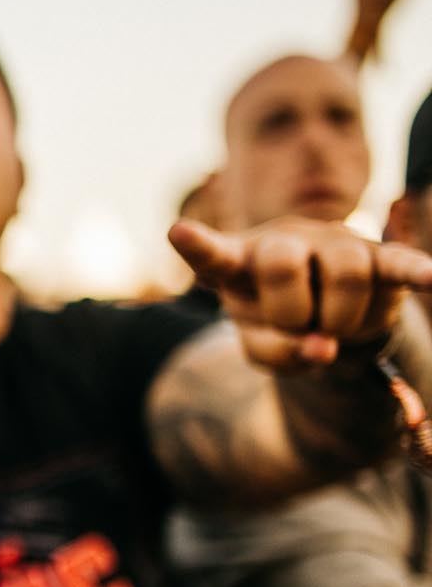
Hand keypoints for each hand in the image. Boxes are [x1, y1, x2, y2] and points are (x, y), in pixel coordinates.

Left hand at [169, 217, 431, 369]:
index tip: (179, 233)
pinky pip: (398, 261)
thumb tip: (323, 347)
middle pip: (284, 263)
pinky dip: (417, 271)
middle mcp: (282, 239)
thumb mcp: (264, 348)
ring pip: (344, 273)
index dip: (197, 245)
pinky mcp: (376, 256)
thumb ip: (279, 353)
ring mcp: (332, 242)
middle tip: (298, 326)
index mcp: (238, 262)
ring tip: (333, 325)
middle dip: (290, 311)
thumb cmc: (280, 325)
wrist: (326, 316)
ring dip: (340, 317)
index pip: (213, 253)